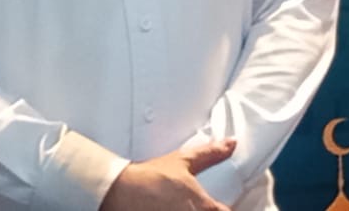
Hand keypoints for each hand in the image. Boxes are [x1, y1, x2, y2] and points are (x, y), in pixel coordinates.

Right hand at [99, 139, 236, 210]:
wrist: (117, 190)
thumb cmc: (148, 178)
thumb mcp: (183, 161)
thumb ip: (211, 154)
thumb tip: (231, 144)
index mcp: (203, 207)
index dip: (223, 209)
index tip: (218, 206)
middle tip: (195, 205)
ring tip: (179, 206)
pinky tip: (165, 210)